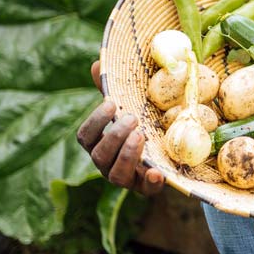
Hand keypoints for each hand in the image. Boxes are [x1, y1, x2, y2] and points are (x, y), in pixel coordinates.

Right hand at [75, 60, 164, 195]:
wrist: (168, 156)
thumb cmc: (140, 127)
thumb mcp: (129, 108)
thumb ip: (113, 90)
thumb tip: (96, 62)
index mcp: (98, 144)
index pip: (84, 136)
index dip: (95, 121)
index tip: (112, 103)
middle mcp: (107, 163)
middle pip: (99, 154)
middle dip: (114, 136)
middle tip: (133, 119)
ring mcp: (126, 178)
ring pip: (116, 174)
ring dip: (127, 155)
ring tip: (142, 135)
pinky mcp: (146, 188)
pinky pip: (145, 191)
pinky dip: (150, 182)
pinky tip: (157, 172)